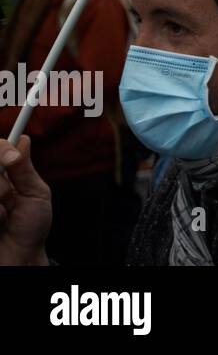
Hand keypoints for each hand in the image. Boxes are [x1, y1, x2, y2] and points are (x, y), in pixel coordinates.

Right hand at [0, 135, 51, 265]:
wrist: (19, 255)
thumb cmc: (31, 226)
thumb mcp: (36, 195)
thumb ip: (25, 170)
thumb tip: (23, 140)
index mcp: (2, 173)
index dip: (1, 149)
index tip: (12, 158)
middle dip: (1, 185)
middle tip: (10, 198)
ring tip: (4, 217)